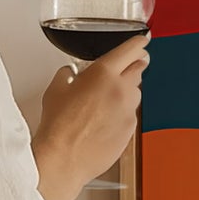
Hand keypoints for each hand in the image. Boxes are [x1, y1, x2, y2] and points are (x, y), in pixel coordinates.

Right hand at [32, 33, 148, 199]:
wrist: (64, 158)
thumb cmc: (58, 126)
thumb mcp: (56, 90)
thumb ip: (67, 75)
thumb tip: (70, 73)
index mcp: (103, 73)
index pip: (130, 49)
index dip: (138, 43)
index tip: (142, 41)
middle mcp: (121, 89)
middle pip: (138, 69)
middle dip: (133, 66)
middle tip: (126, 67)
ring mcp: (129, 111)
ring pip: (135, 93)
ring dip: (126, 91)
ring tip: (106, 101)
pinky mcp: (131, 130)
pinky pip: (131, 114)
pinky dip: (122, 113)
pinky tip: (105, 121)